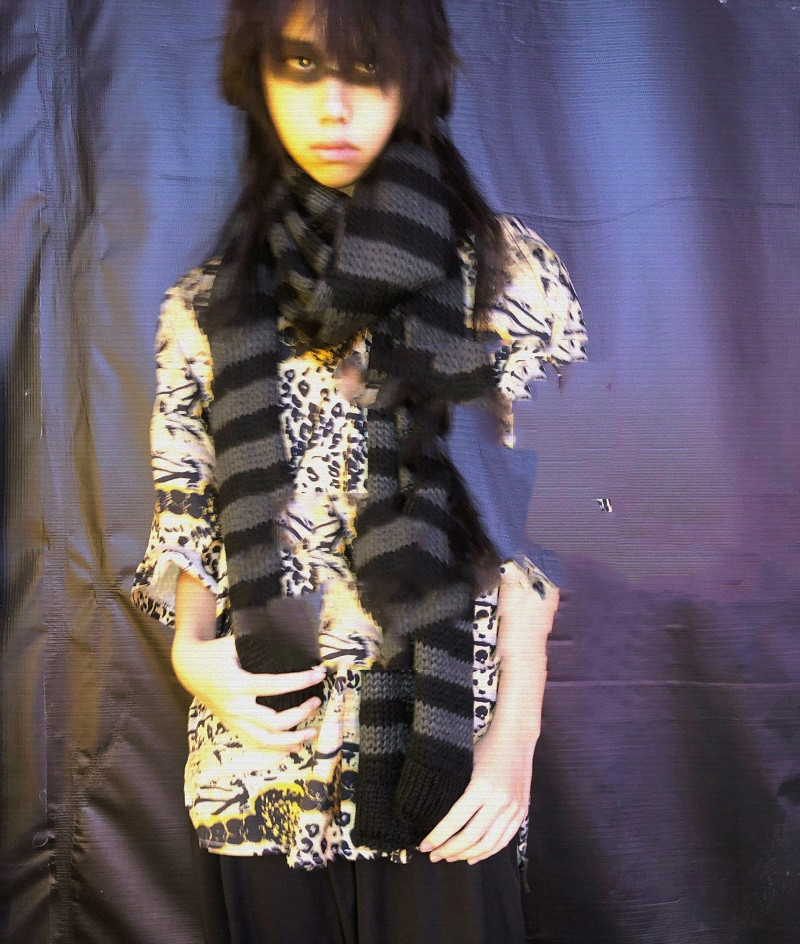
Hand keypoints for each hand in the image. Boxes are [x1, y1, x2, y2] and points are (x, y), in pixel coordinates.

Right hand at [171, 633, 324, 752]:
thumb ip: (261, 646)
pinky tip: (295, 745)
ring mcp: (233, 720)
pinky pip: (256, 742)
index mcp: (237, 684)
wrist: (189, 668)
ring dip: (292, 739)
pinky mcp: (232, 726)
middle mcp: (235, 707)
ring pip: (266, 740)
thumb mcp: (235, 643)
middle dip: (300, 714)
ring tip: (312, 732)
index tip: (319, 674)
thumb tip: (294, 643)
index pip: (275, 686)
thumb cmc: (216, 652)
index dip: (300, 681)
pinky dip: (277, 746)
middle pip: (274, 722)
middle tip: (316, 701)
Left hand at [418, 722, 533, 864]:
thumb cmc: (486, 748)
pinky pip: (503, 840)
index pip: (455, 821)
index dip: (438, 837)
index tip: (424, 846)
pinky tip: (472, 857)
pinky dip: (487, 852)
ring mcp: (513, 809)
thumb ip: (455, 788)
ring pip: (487, 844)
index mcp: (481, 787)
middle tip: (434, 856)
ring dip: (466, 854)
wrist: (516, 738)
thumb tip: (431, 811)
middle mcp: (499, 801)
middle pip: (470, 837)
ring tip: (450, 857)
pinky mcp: (521, 813)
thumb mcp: (466, 763)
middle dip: (449, 850)